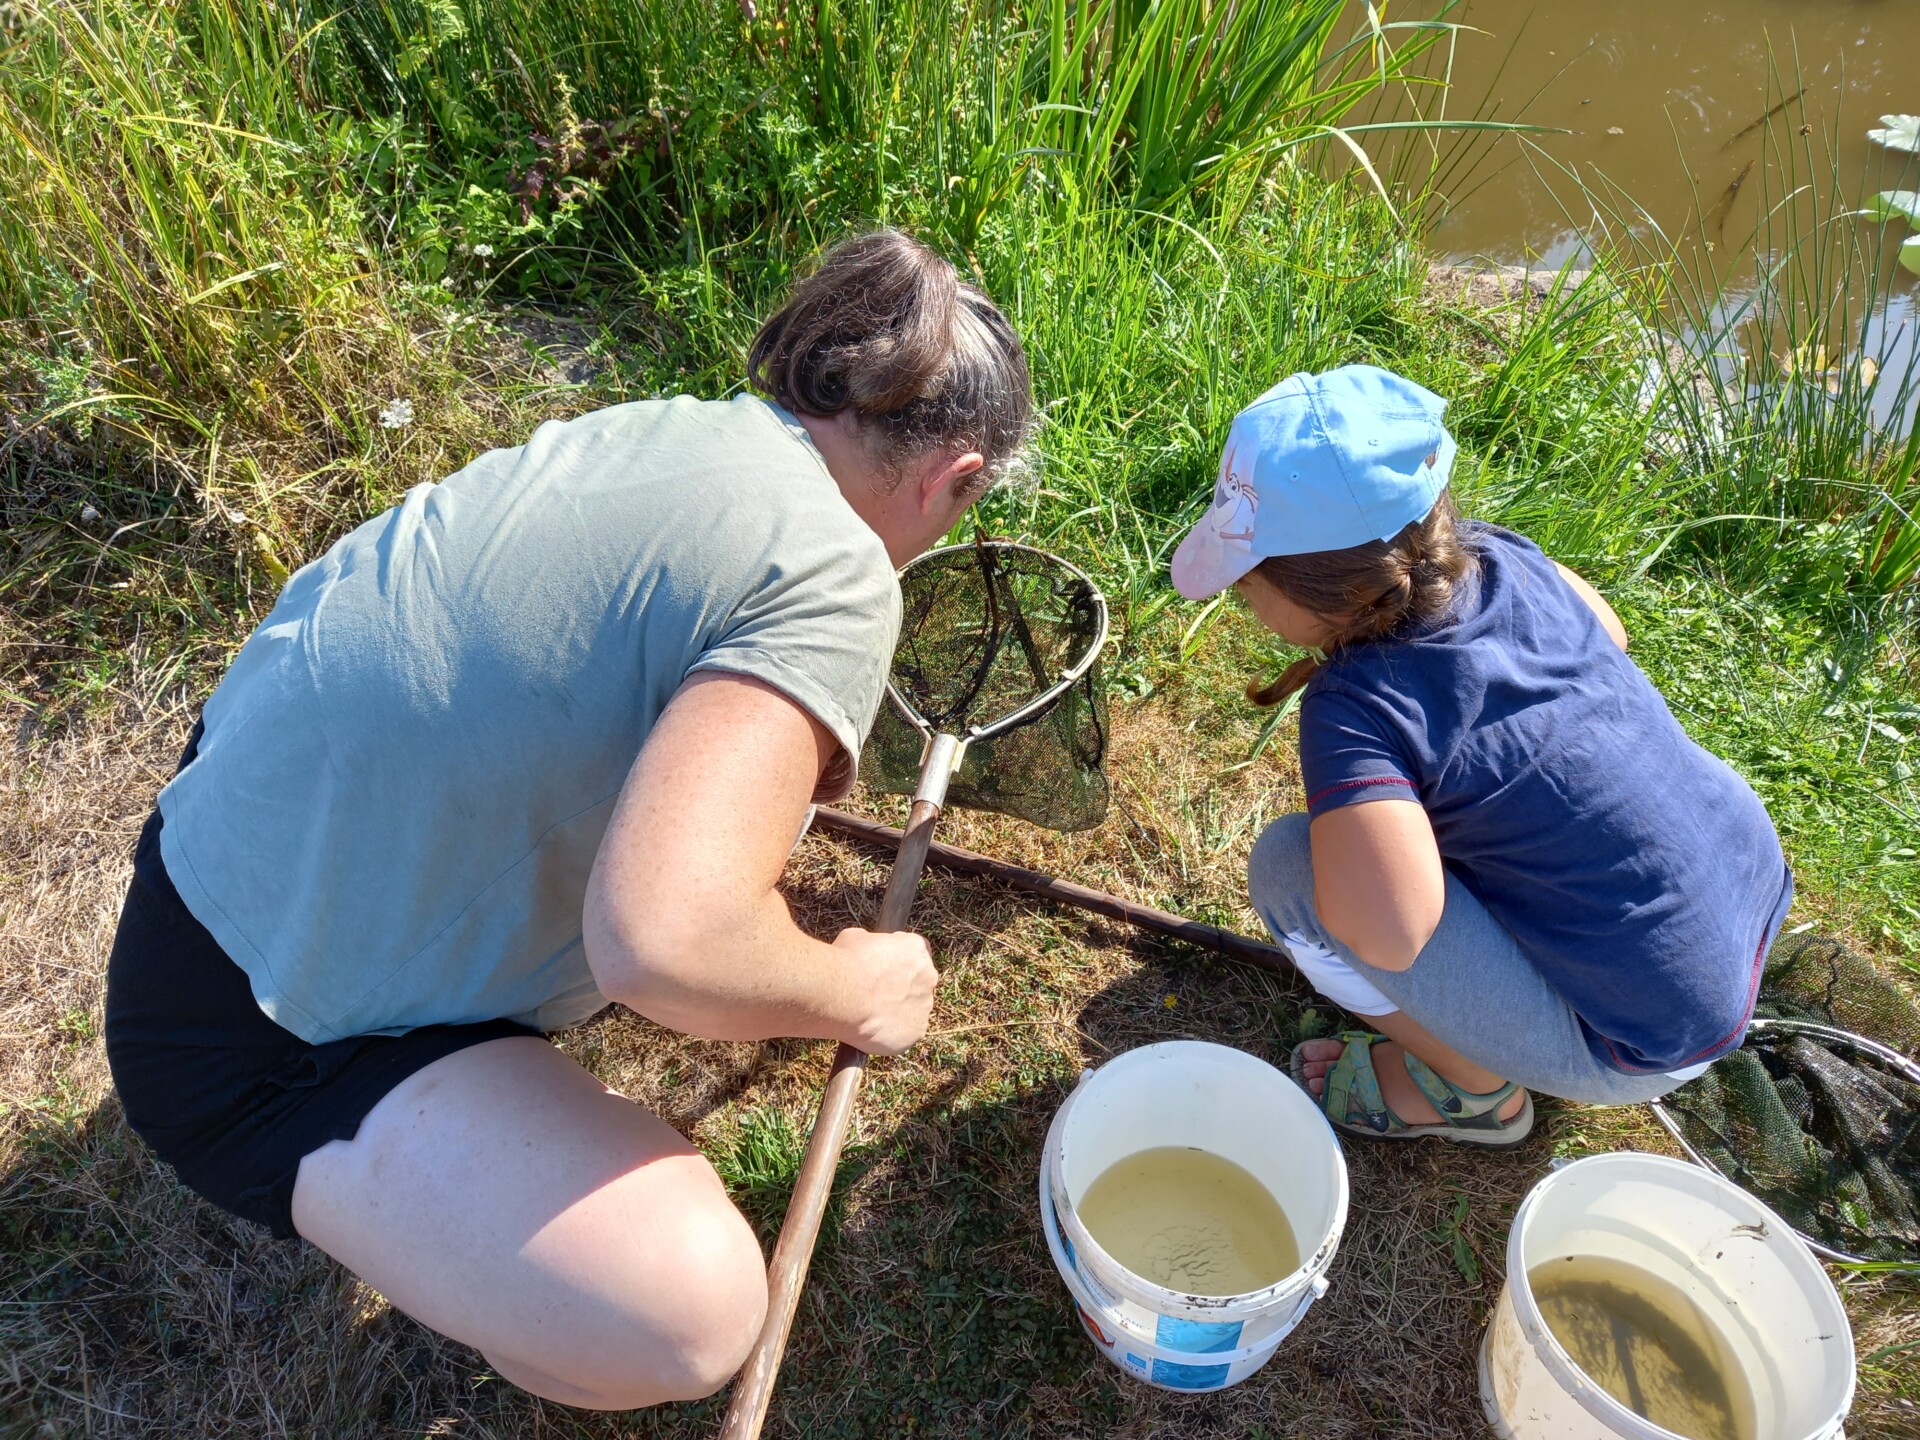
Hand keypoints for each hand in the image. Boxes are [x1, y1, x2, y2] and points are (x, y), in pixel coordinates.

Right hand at [831, 927, 938, 1054]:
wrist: (844, 995)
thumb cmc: (847, 963)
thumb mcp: (856, 938)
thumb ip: (871, 944)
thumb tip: (865, 949)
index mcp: (917, 950)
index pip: (915, 954)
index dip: (899, 962)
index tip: (883, 970)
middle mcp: (928, 977)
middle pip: (918, 984)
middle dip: (900, 988)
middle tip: (875, 995)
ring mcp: (925, 1007)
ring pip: (913, 1010)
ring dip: (896, 1012)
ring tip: (869, 1015)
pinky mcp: (916, 1032)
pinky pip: (906, 1034)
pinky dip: (891, 1033)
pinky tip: (871, 1030)